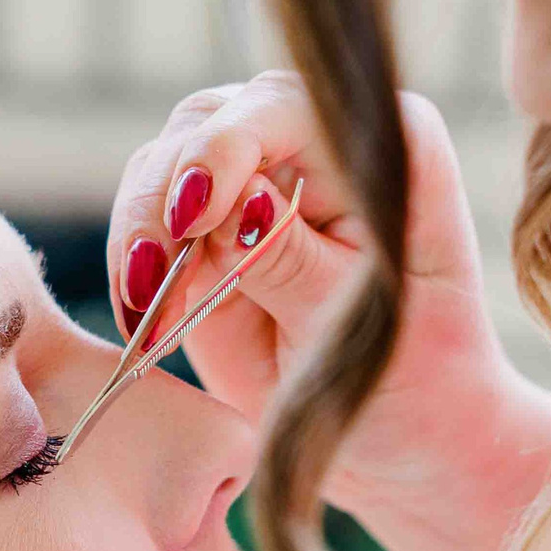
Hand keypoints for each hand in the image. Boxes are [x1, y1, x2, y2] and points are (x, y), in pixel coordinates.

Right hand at [107, 74, 550, 550]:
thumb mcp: (359, 325)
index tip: (194, 216)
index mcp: (381, 141)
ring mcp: (254, 180)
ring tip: (149, 313)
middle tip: (154, 279)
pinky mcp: (209, 233)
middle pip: (205, 127)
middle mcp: (312, 141)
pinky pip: (148, 228)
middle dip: (165, 199)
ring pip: (160, 172)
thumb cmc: (411, 376)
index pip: (285, 112)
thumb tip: (237, 203)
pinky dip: (138, 274)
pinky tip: (147, 325)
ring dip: (142, 240)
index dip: (227, 150)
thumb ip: (295, 262)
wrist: (402, 438)